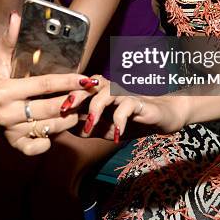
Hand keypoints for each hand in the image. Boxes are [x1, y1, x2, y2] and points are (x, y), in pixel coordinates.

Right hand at [0, 12, 80, 154]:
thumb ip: (10, 37)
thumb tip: (17, 17)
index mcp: (5, 90)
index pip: (45, 85)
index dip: (68, 82)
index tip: (86, 78)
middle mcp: (7, 113)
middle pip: (51, 108)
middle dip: (75, 100)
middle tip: (91, 93)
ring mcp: (10, 131)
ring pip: (49, 128)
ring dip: (69, 119)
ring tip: (82, 107)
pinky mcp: (13, 143)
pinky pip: (36, 148)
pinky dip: (49, 141)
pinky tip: (59, 127)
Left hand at [72, 76, 188, 140]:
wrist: (166, 117)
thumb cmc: (136, 121)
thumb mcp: (109, 129)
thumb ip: (90, 128)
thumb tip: (65, 128)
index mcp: (103, 94)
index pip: (82, 90)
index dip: (68, 97)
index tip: (54, 110)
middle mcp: (113, 90)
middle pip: (91, 85)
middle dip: (77, 95)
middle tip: (65, 109)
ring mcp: (126, 94)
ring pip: (107, 92)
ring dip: (96, 108)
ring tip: (90, 125)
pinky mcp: (140, 102)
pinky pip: (127, 106)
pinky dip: (120, 120)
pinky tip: (117, 134)